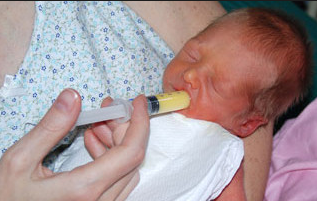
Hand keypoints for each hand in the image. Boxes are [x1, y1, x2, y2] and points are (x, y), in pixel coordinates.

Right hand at [0, 89, 149, 200]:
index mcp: (84, 189)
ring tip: (96, 125)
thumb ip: (50, 128)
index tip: (138, 103)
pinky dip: (111, 158)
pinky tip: (93, 144)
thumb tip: (72, 98)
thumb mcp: (20, 161)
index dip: (139, 122)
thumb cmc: (7, 199)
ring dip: (117, 142)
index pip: (131, 151)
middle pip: (131, 158)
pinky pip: (118, 181)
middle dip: (124, 128)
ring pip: (127, 170)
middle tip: (108, 110)